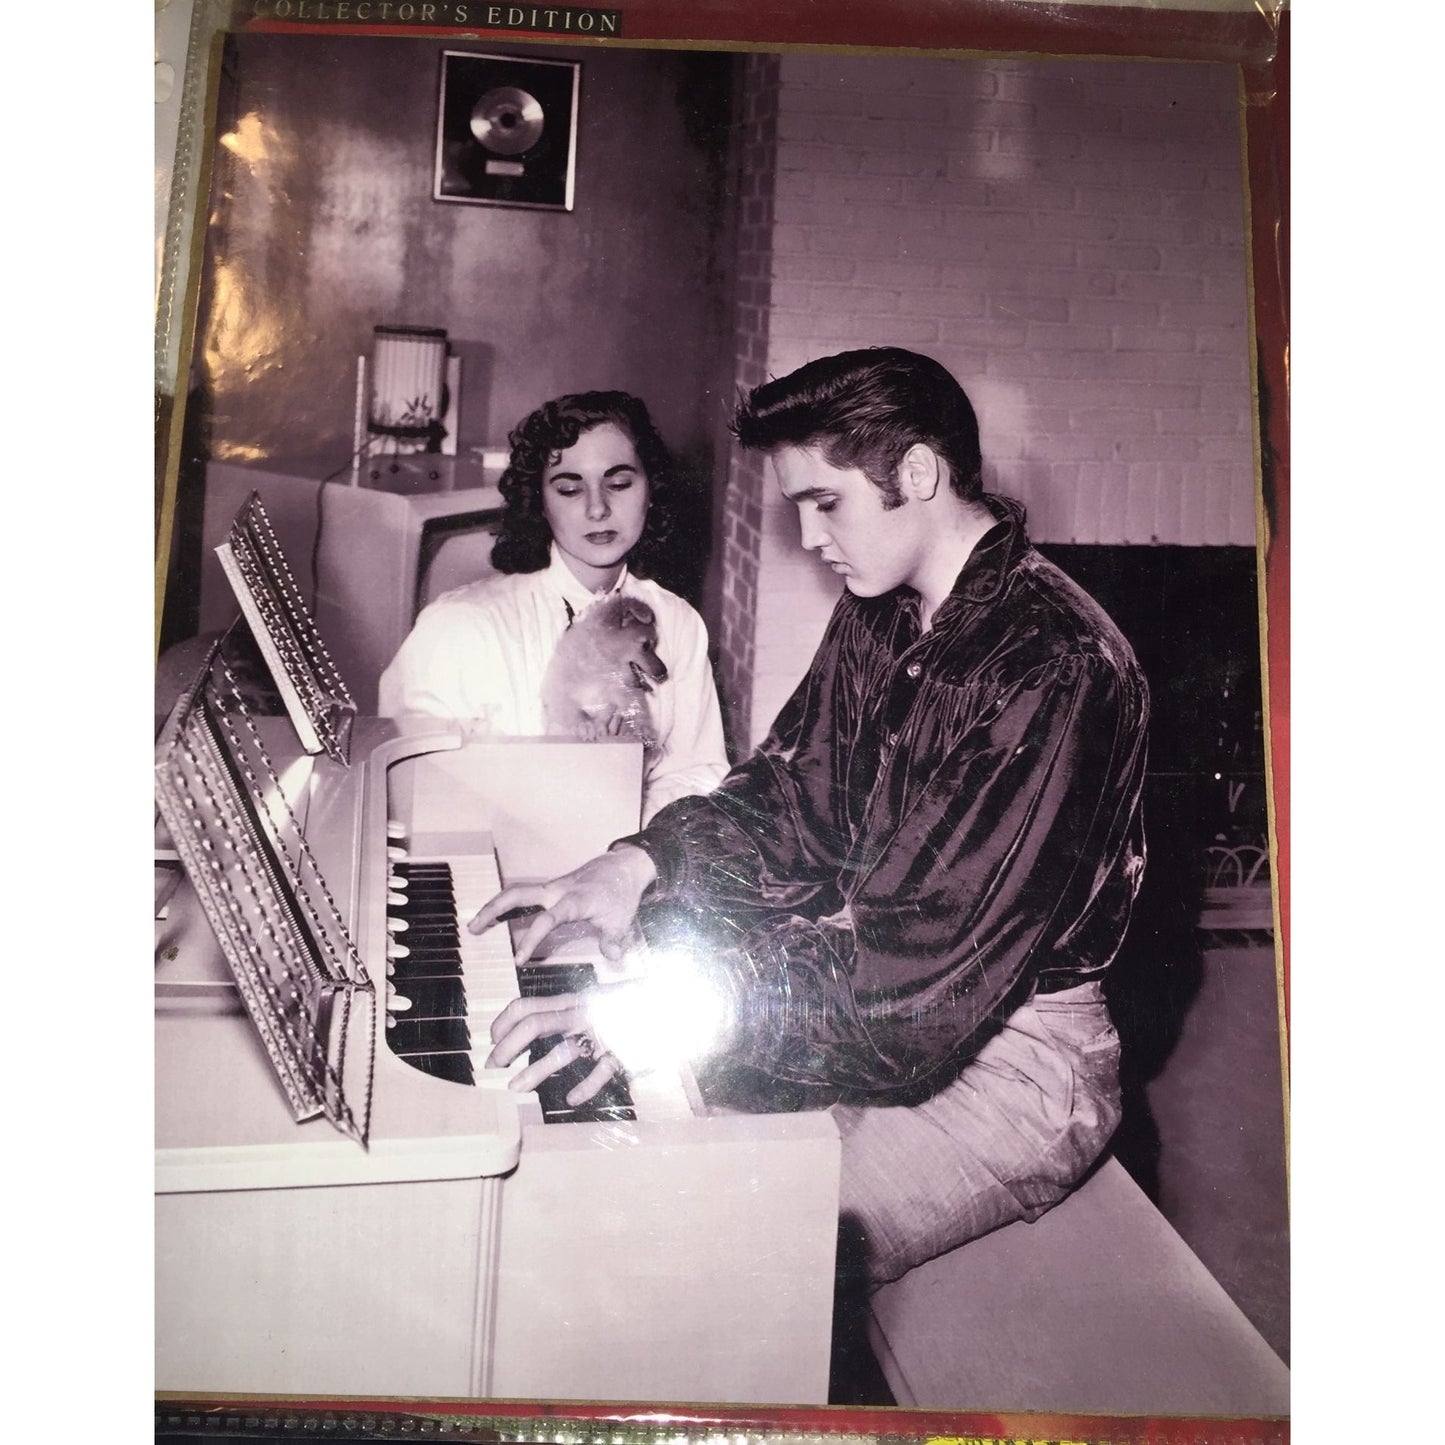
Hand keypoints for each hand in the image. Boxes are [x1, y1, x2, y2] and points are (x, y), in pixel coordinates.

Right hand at [467, 844, 658, 965]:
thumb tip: (611, 957)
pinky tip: (497, 918)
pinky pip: (524, 895)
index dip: (531, 939)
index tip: (518, 959)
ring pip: (516, 892)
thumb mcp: (622, 920)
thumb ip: (613, 941)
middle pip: (517, 894)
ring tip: (475, 926)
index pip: (547, 920)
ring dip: (494, 906)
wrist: (623, 867)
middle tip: (473, 929)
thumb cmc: (621, 893)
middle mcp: (557, 891)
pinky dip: (507, 905)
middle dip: (493, 910)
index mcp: (574, 900)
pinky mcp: (551, 889)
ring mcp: (552, 888)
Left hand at [485, 984, 632, 1106]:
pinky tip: (572, 1098)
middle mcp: (582, 1014)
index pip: (526, 1006)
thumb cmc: (624, 1006)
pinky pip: (601, 1072)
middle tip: (494, 1066)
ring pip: (562, 1051)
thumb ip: (564, 1012)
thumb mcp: (590, 1001)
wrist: (667, 1002)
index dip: (503, 1023)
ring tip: (515, 1088)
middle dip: (507, 1047)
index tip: (492, 1040)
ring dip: (534, 1072)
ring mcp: (601, 1033)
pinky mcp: (622, 1052)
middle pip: (534, 1025)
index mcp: (571, 1001)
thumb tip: (528, 1027)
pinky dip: (584, 1088)